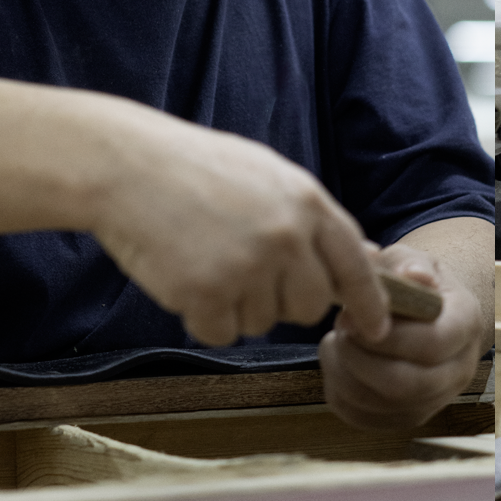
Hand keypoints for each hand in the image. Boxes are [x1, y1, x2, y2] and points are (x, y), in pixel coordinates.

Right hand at [91, 112, 387, 348]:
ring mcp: (247, 266)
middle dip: (282, 301)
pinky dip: (202, 317)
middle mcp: (285, 236)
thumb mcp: (266, 174)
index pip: (354, 265)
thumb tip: (360, 255)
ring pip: (262, 321)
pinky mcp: (207, 293)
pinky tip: (183, 277)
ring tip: (203, 257)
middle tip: (243, 270)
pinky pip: (221, 333)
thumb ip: (310, 216)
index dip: (369, 302)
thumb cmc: (192, 168)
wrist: (125, 167)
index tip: (376, 329)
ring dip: (235, 305)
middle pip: (308, 306)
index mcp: (306, 201)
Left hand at [319, 243, 486, 431]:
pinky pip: (364, 417)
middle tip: (339, 329)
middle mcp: (459, 370)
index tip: (351, 316)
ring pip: (381, 404)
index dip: (387, 335)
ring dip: (345, 373)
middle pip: (407, 385)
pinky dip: (339, 391)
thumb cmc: (413, 282)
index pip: (433, 344)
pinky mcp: (406, 417)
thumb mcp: (412, 260)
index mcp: (465, 325)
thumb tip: (415, 275)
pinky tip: (338, 361)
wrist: (424, 313)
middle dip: (360, 358)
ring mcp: (435, 400)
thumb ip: (409, 264)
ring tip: (336, 341)